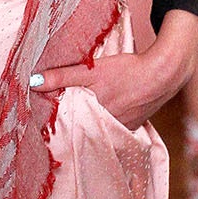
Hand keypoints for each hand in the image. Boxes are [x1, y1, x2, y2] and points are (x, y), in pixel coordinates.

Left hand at [33, 10, 197, 128]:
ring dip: (91, 122)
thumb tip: (33, 82)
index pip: (67, 124)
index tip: (44, 115)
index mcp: (93, 116)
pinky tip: (107, 111)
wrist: (164, 73)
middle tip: (60, 114)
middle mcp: (106, 127)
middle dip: (72, 122)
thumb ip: (62, 76)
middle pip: (82, 127)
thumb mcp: (92, 70)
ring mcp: (121, 128)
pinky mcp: (133, 125)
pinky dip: (108, 120)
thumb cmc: (128, 70)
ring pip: (99, 127)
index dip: (56, 120)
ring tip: (84, 111)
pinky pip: (114, 126)